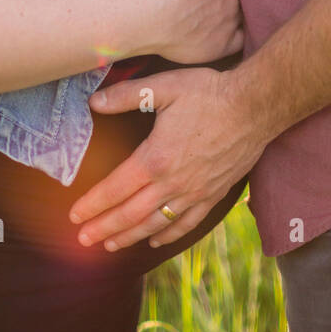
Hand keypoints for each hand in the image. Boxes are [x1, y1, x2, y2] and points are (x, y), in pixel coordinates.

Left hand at [69, 67, 262, 250]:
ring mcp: (195, 192)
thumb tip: (93, 102)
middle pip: (131, 213)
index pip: (115, 188)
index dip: (93, 204)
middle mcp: (173, 182)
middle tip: (82, 240)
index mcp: (156, 158)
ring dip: (130, 237)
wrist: (256, 107)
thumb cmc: (209, 93)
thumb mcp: (164, 86)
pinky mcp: (213, 195)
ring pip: (156, 223)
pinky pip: (187, 223)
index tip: (74, 215)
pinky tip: (155, 241)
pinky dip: (168, 235)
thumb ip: (126, 94)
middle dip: (104, 228)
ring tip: (109, 245)